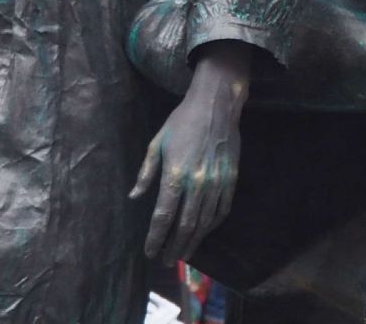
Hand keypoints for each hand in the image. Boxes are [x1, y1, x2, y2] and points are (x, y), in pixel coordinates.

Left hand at [132, 42, 251, 264]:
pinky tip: (204, 232)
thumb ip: (146, 173)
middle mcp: (197, 183)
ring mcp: (216, 182)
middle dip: (174, 246)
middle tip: (166, 261)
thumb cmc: (182, 121)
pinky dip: (212, 226)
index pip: (163, 216)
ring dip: (193, 241)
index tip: (150, 251)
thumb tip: (134, 197)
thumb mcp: (157, 142)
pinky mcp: (231, 179)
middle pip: (184, 225)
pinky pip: (221, 210)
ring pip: (204, 222)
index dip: (156, 238)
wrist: (217, 104)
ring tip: (183, 254)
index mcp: (175, 174)